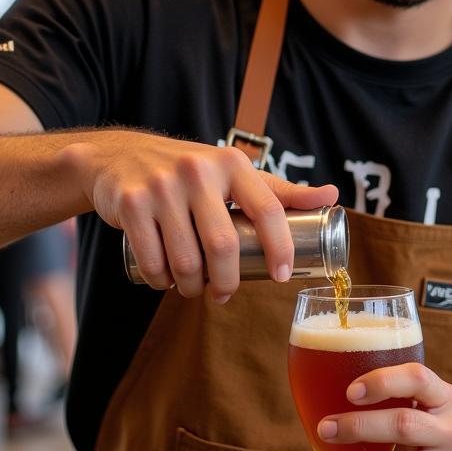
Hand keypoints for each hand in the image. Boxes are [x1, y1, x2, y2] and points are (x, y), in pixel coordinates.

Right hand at [64, 133, 336, 299]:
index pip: (268, 209)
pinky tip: (165, 281)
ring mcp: (161, 186)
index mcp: (231, 164)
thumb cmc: (189, 171)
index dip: (281, 248)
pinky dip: (161, 281)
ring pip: (186, 260)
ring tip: (193, 288)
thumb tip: (332, 195)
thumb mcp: (234, 173)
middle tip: (225, 293)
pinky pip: (152, 260)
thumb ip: (279, 190)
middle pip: (224, 246)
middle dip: (227, 282)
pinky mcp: (130, 203)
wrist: (119, 156)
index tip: (282, 276)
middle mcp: (198, 170)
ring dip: (191, 287)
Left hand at [312, 364, 451, 450]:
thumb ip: (404, 397)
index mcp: (450, 400)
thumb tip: (334, 389)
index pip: (418, 380)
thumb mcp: (440, 407)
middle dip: (357, 427)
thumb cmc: (448, 437)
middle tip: (325, 429)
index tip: (349, 391)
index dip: (382, 382)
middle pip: (401, 425)